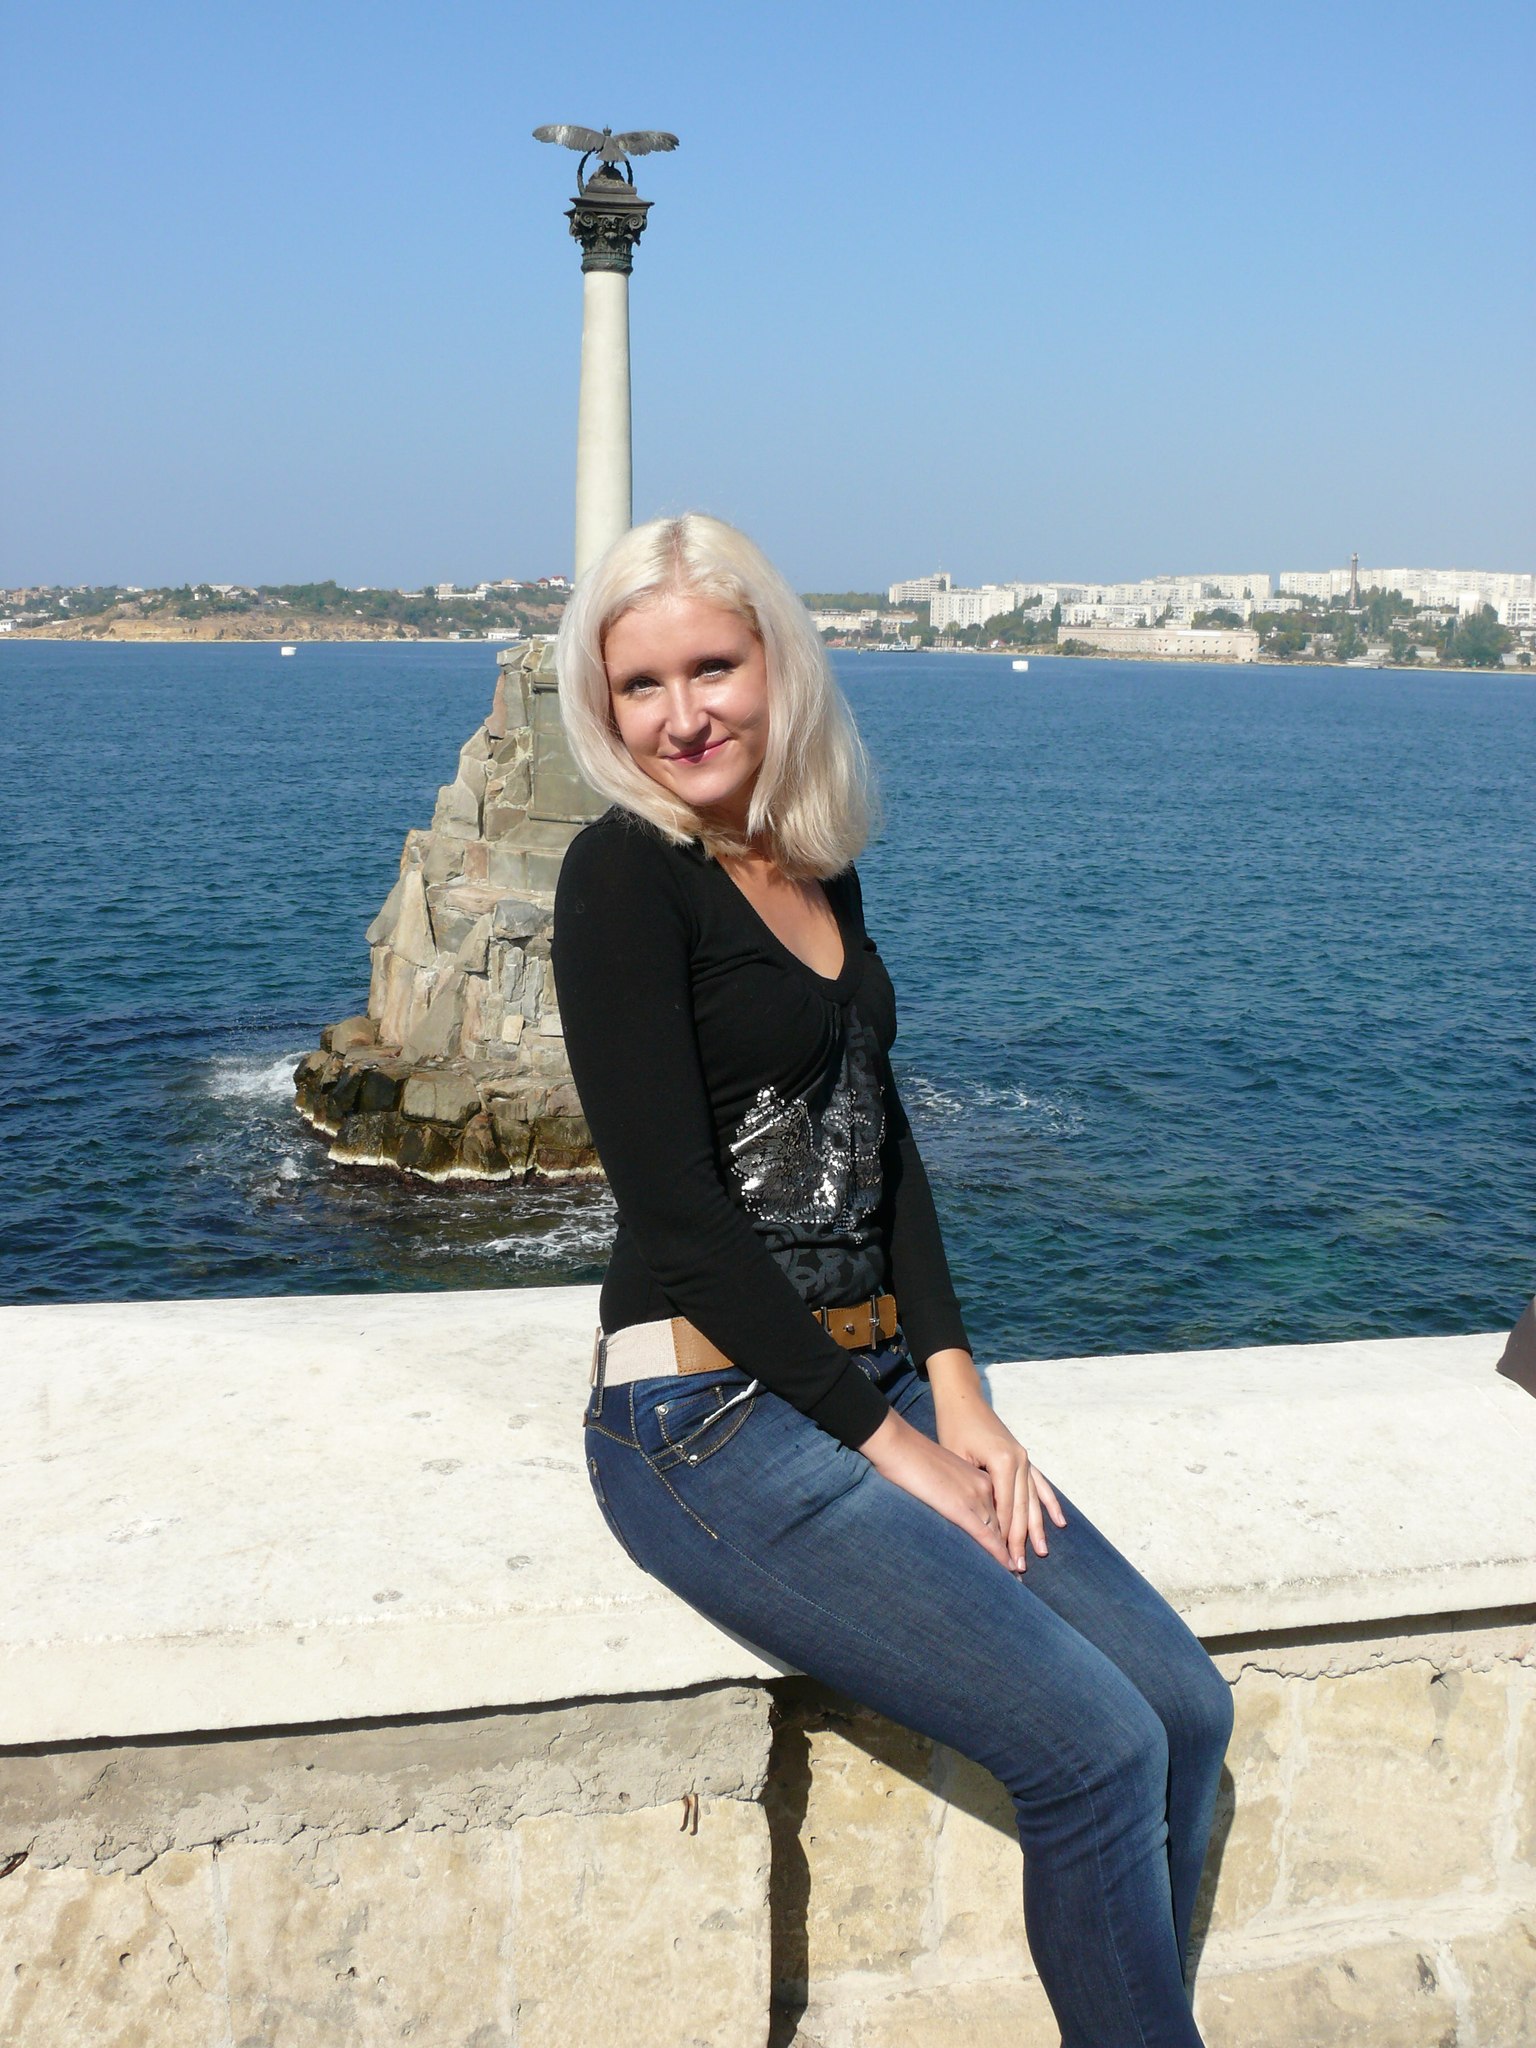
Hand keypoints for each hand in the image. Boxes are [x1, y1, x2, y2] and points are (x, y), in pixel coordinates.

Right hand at [858, 1404, 1016, 1570]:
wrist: (899, 1446)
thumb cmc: (911, 1457)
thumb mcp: (939, 1473)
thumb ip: (951, 1489)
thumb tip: (950, 1504)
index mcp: (979, 1476)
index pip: (1001, 1508)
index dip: (1007, 1530)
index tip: (1012, 1548)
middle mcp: (984, 1485)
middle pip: (1005, 1521)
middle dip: (1013, 1545)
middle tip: (1020, 1567)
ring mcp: (975, 1496)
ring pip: (1000, 1531)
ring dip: (1009, 1553)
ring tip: (1016, 1574)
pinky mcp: (962, 1507)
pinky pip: (986, 1535)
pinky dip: (998, 1553)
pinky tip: (1006, 1566)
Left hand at [926, 1350, 1066, 1573]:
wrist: (963, 1400)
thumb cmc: (953, 1428)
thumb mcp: (957, 1459)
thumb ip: (974, 1488)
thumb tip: (982, 1522)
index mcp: (1003, 1462)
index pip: (1005, 1508)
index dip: (1004, 1536)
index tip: (1004, 1560)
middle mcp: (1019, 1460)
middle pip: (1021, 1508)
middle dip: (1021, 1539)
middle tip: (1021, 1567)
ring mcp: (1024, 1458)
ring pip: (1033, 1500)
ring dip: (1037, 1527)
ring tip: (1041, 1552)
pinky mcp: (1023, 1457)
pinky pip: (1040, 1484)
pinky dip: (1049, 1503)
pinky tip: (1060, 1522)